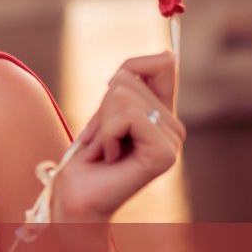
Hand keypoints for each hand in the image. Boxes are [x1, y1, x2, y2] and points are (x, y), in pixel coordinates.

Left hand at [54, 52, 184, 224]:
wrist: (78, 198)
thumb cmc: (87, 157)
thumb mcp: (106, 111)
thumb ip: (131, 84)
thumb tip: (169, 53)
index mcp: (163, 113)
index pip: (163, 62)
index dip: (131, 67)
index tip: (111, 93)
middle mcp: (174, 126)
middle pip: (129, 78)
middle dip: (102, 106)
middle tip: (102, 138)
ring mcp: (173, 141)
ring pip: (124, 96)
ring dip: (101, 122)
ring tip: (105, 149)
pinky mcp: (165, 154)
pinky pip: (126, 117)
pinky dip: (105, 134)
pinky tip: (109, 157)